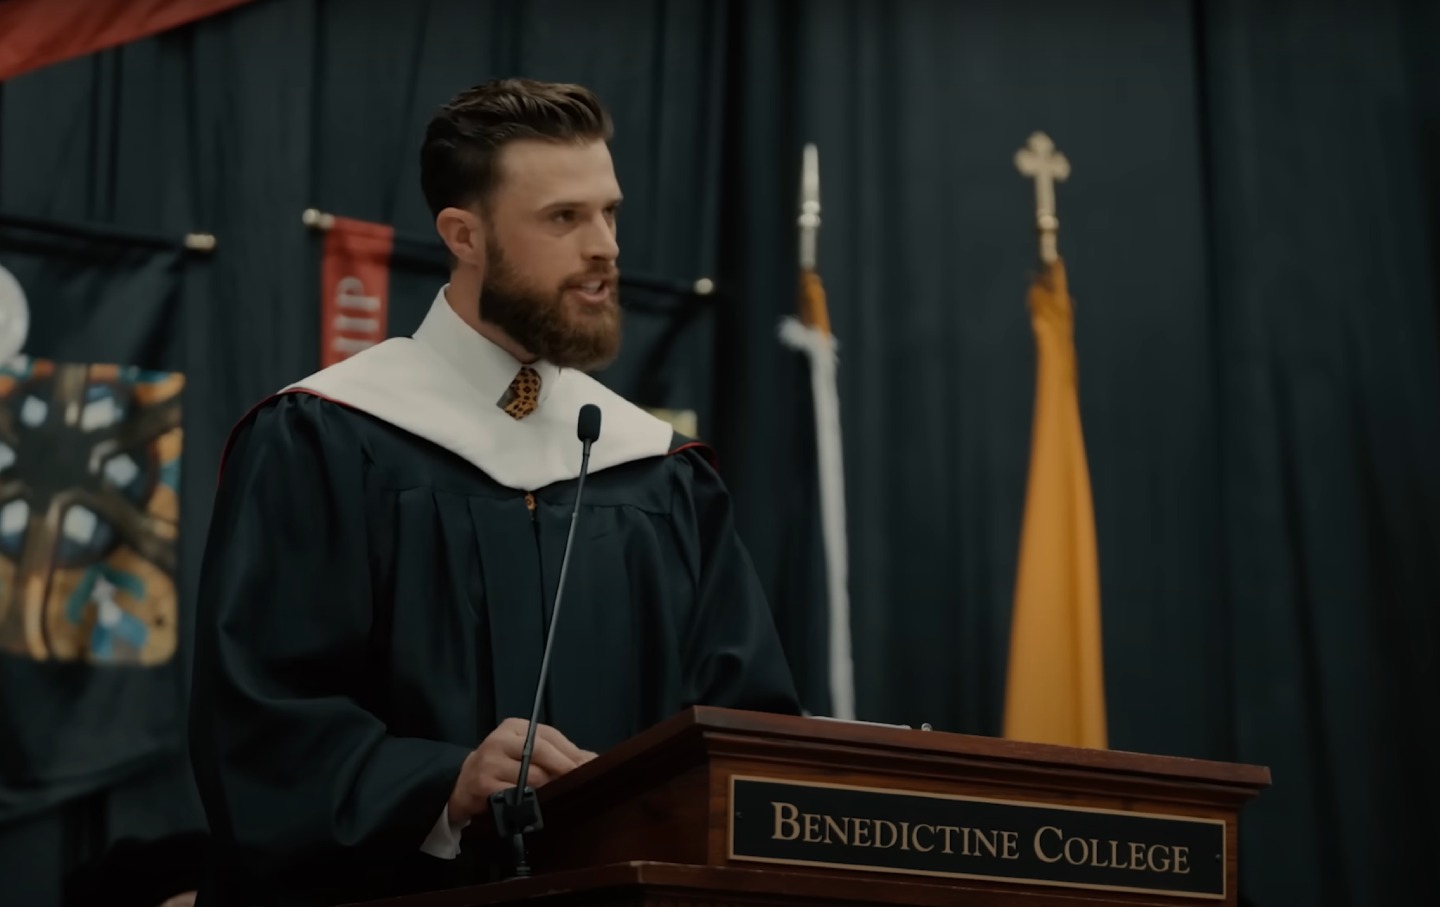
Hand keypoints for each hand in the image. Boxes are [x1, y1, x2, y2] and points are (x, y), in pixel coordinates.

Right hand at [447, 718, 596, 823]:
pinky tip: (536, 805)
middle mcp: (500, 740)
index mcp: (514, 727)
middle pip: (540, 751)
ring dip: (549, 788)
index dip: (571, 752)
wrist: (463, 784)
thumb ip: (559, 752)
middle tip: (580, 781)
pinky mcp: (483, 785)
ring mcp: (489, 762)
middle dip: (563, 768)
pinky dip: (529, 801)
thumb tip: (593, 759)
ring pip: (531, 776)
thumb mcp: (526, 751)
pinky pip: (516, 794)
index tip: (589, 766)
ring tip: (559, 794)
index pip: (549, 735)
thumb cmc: (502, 765)